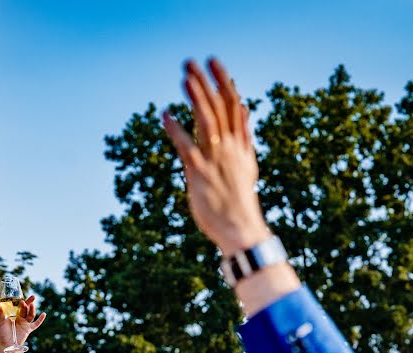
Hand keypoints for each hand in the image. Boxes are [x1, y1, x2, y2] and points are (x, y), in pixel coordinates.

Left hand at [0, 294, 46, 352]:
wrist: (6, 345)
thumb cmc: (2, 333)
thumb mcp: (1, 322)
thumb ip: (0, 313)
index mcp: (14, 315)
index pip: (20, 306)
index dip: (24, 300)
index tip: (25, 295)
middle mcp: (20, 318)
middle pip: (26, 309)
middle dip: (29, 303)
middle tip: (33, 297)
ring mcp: (25, 323)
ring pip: (30, 315)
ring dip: (32, 310)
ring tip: (31, 305)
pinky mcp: (28, 329)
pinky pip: (35, 324)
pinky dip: (40, 320)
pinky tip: (44, 314)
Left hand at [162, 58, 269, 256]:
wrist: (241, 229)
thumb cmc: (239, 200)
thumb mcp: (246, 164)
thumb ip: (244, 136)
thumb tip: (244, 109)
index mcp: (240, 144)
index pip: (234, 105)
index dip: (224, 82)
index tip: (213, 63)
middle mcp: (230, 148)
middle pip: (219, 107)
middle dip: (205, 83)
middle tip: (191, 63)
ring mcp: (216, 159)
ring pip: (207, 121)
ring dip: (195, 98)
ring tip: (184, 79)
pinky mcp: (200, 174)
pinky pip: (187, 147)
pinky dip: (176, 129)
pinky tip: (165, 115)